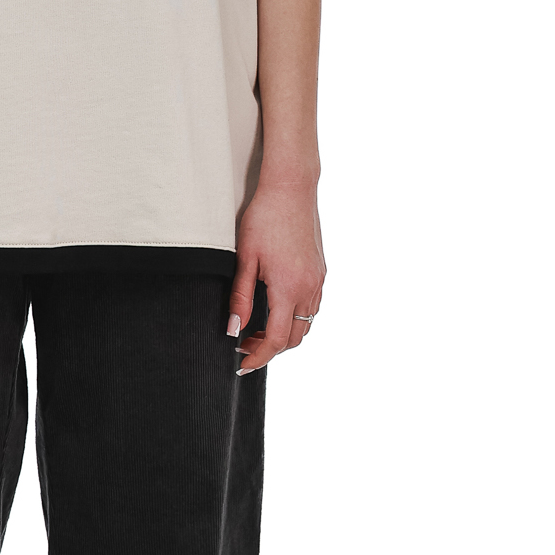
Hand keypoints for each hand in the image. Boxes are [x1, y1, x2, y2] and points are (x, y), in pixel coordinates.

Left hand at [227, 175, 325, 374]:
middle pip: (295, 338)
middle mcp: (309, 288)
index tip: (243, 364)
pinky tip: (276, 309)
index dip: (259, 356)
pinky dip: (295, 317)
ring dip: (284, 333)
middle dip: (270, 348)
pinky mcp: (320, 271)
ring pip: (306, 323)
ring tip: (257, 329)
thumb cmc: (264, 218)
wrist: (291, 189)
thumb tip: (234, 329)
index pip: (278, 339)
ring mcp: (318, 280)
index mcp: (289, 288)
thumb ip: (240, 297)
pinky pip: (311, 306)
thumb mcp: (245, 259)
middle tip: (244, 345)